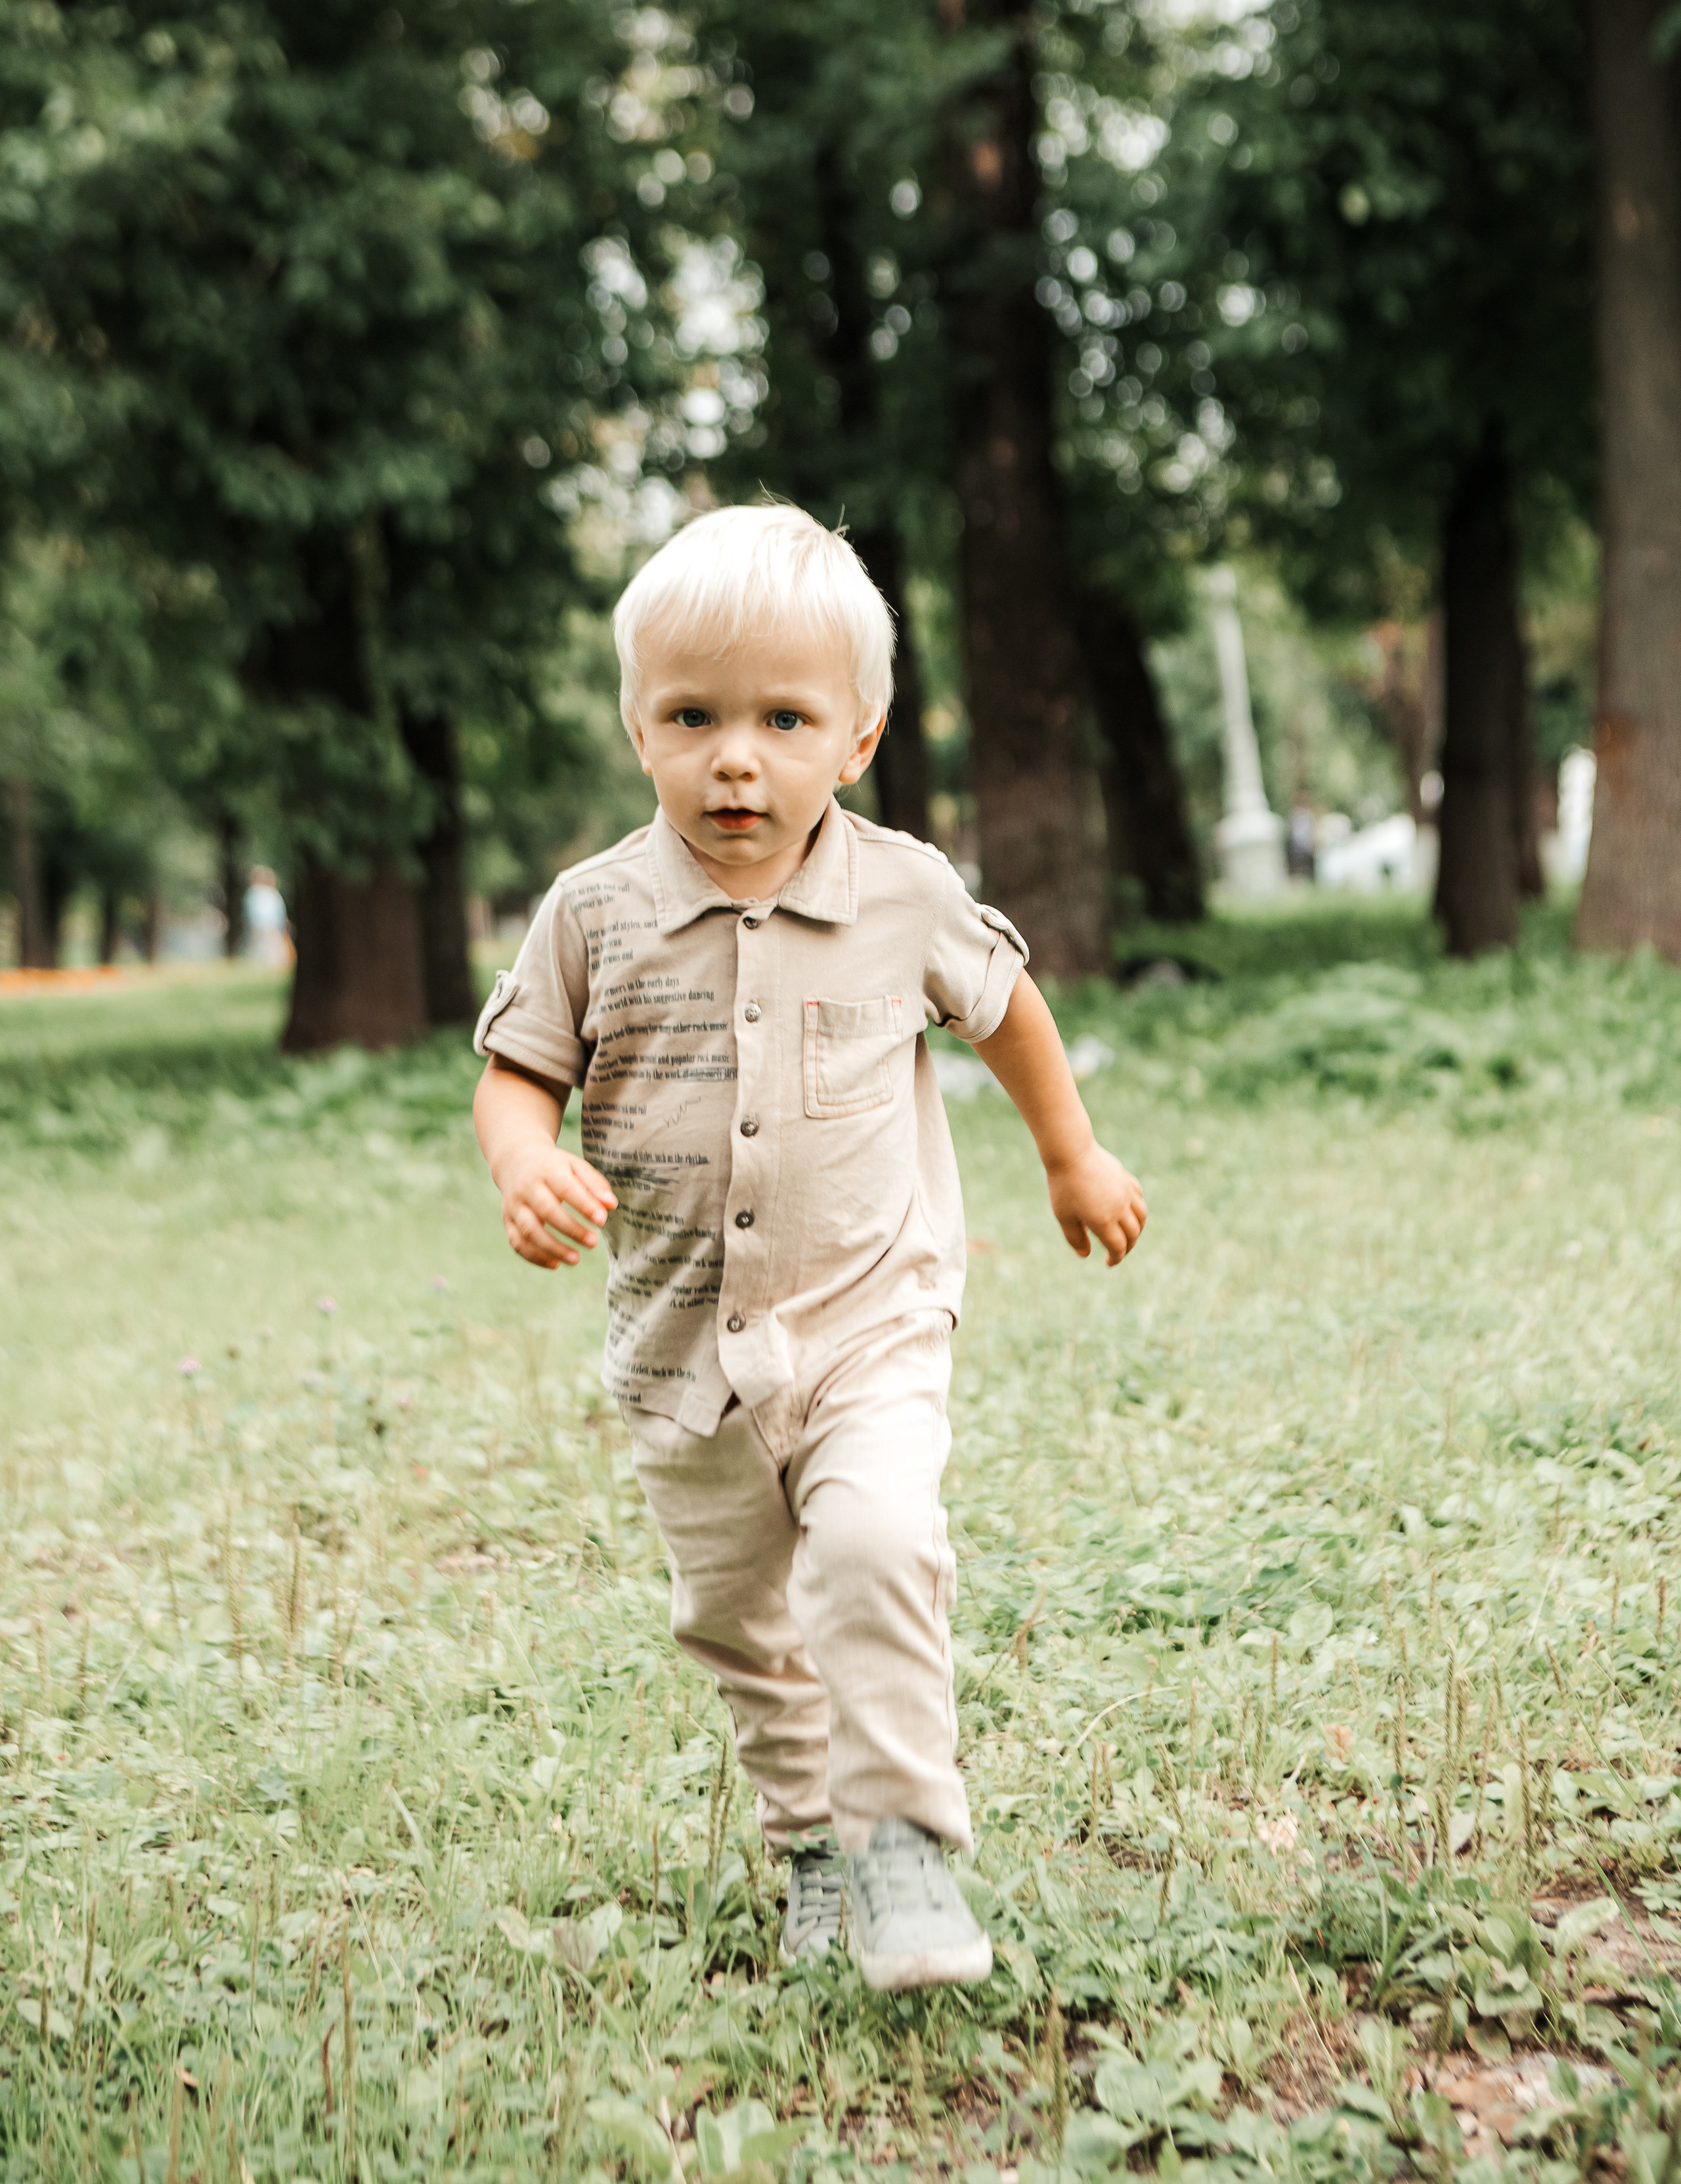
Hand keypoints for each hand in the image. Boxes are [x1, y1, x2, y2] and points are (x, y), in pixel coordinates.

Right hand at [497, 1143, 616, 1268]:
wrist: (515, 1161)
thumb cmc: (553, 1167)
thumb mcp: (574, 1165)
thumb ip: (594, 1184)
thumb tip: (612, 1205)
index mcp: (548, 1170)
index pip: (566, 1188)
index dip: (584, 1205)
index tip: (601, 1220)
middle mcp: (528, 1188)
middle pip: (547, 1211)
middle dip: (571, 1229)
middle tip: (593, 1243)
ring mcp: (515, 1205)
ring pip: (529, 1231)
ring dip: (552, 1248)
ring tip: (575, 1259)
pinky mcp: (507, 1220)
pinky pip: (517, 1242)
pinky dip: (535, 1257)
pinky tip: (555, 1264)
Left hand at [1046, 1142, 1145, 1265]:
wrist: (1072, 1153)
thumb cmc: (1064, 1186)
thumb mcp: (1063, 1216)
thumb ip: (1075, 1238)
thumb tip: (1086, 1255)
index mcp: (1104, 1221)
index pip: (1118, 1247)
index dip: (1115, 1258)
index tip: (1109, 1262)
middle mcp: (1120, 1209)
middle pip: (1133, 1235)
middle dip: (1127, 1247)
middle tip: (1117, 1252)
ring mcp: (1126, 1193)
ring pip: (1141, 1217)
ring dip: (1137, 1229)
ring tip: (1128, 1234)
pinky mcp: (1126, 1179)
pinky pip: (1139, 1198)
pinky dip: (1137, 1209)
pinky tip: (1129, 1210)